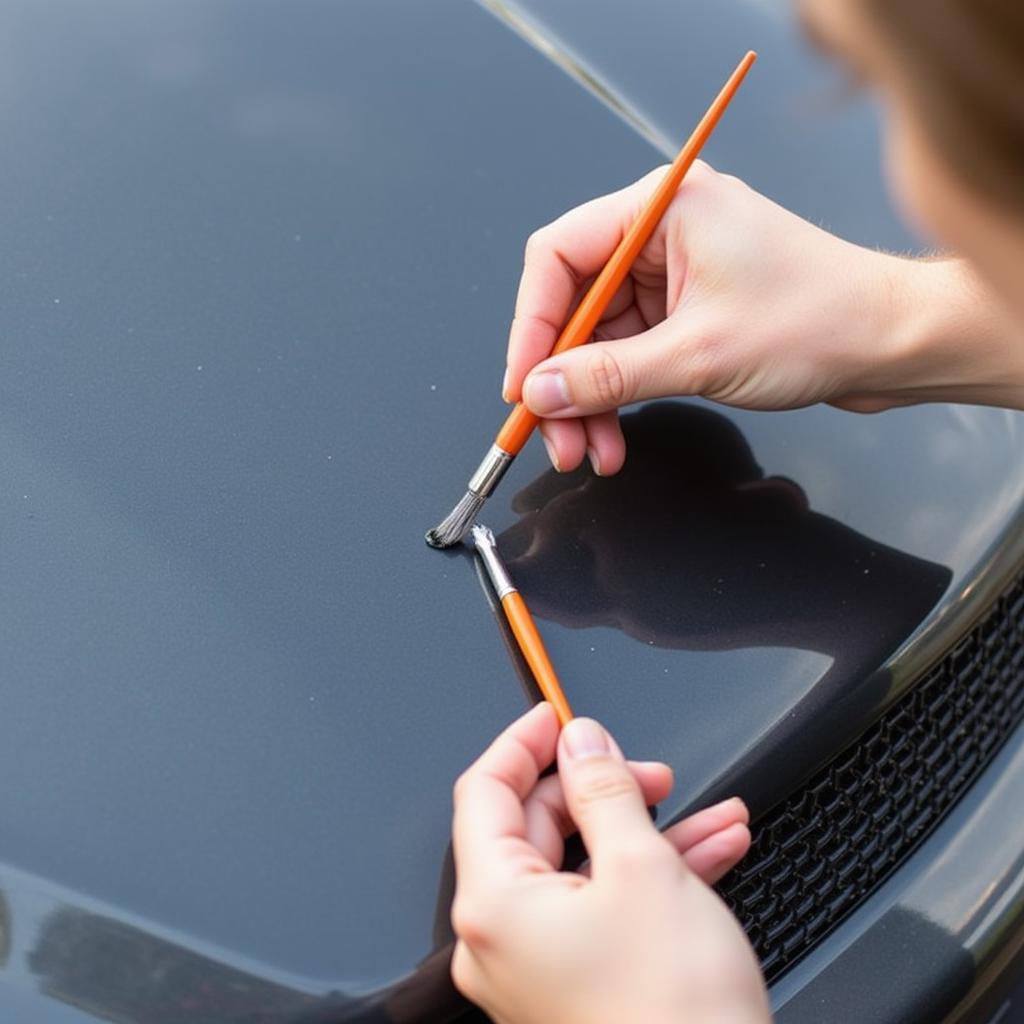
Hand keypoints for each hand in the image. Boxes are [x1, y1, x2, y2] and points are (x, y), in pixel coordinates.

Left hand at [450, 703, 769, 1023]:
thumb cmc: (673, 1013)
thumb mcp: (643, 868)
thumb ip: (604, 789)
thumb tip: (582, 742)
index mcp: (495, 904)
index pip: (486, 792)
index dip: (525, 744)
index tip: (559, 716)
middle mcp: (501, 940)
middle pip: (537, 827)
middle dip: (603, 789)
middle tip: (650, 770)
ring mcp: (539, 966)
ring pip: (585, 866)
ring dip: (647, 832)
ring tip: (707, 812)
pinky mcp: (578, 984)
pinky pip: (605, 907)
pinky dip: (652, 876)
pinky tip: (709, 851)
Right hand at [504, 160, 1023, 474]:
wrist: (892, 344)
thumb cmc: (822, 321)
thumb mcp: (699, 354)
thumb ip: (609, 376)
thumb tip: (541, 390)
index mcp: (663, 206)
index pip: (559, 255)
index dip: (531, 324)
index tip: (522, 383)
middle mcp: (662, 231)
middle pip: (574, 304)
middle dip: (560, 376)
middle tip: (551, 432)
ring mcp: (674, 272)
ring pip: (598, 338)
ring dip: (587, 398)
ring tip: (588, 449)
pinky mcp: (686, 308)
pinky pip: (628, 353)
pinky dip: (616, 395)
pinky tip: (613, 435)